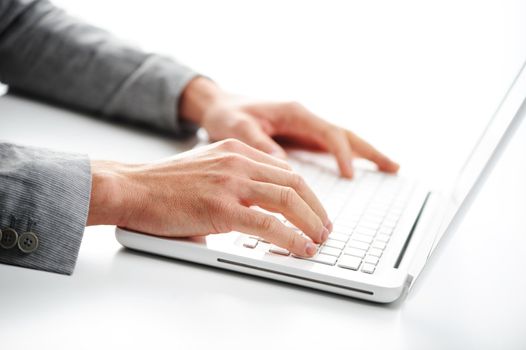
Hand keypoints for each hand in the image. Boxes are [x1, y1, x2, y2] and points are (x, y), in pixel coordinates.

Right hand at [87, 139, 331, 256]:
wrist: (130, 187)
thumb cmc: (162, 184)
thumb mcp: (206, 169)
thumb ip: (233, 182)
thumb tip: (253, 212)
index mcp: (236, 149)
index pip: (284, 169)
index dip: (305, 192)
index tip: (314, 209)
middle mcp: (238, 161)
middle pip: (294, 182)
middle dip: (316, 208)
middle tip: (324, 227)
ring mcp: (230, 182)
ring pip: (288, 199)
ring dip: (311, 222)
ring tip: (319, 239)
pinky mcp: (221, 207)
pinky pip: (268, 224)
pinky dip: (291, 237)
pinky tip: (301, 247)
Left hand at [180, 77, 398, 177]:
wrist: (220, 106)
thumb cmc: (228, 115)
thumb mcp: (236, 128)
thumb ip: (259, 143)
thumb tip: (281, 162)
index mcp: (294, 113)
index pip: (328, 133)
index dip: (341, 154)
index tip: (349, 176)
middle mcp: (304, 119)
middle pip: (345, 134)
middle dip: (369, 150)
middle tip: (394, 167)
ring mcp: (305, 128)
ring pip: (342, 139)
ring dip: (365, 153)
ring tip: (389, 167)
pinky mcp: (301, 138)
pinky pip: (330, 147)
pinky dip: (348, 156)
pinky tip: (357, 169)